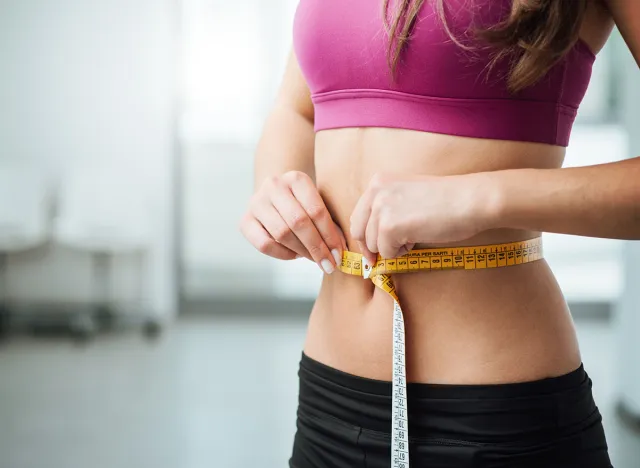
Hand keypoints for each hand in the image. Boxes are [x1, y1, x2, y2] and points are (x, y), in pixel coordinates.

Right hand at [239, 171, 345, 273]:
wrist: (275, 198)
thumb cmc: (304, 205)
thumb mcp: (318, 205)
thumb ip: (330, 224)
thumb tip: (340, 251)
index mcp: (296, 178)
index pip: (316, 210)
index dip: (329, 235)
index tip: (339, 254)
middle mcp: (273, 186)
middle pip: (298, 222)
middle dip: (317, 247)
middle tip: (329, 264)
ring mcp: (256, 202)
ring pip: (281, 233)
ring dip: (301, 251)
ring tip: (315, 259)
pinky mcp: (245, 221)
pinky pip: (264, 244)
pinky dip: (283, 254)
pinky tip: (295, 255)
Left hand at [350, 172, 492, 260]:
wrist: (470, 200)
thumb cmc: (447, 200)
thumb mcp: (407, 195)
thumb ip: (388, 209)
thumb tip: (372, 239)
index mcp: (379, 181)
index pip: (358, 215)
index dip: (364, 236)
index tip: (371, 250)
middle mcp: (376, 191)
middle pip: (359, 231)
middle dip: (370, 248)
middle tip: (380, 260)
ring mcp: (381, 208)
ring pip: (373, 245)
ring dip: (392, 248)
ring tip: (414, 236)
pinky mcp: (390, 226)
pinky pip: (387, 252)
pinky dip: (401, 253)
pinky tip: (417, 239)